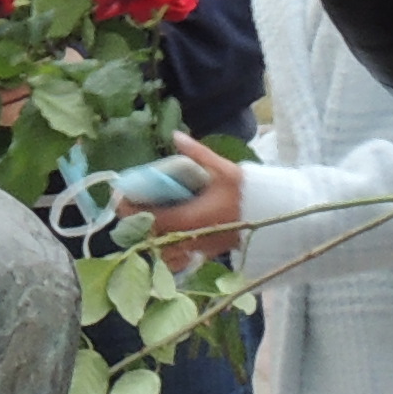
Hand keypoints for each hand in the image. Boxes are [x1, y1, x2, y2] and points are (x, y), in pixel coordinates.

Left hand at [122, 137, 240, 264]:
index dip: (130, 210)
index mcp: (188, 218)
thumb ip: (196, 153)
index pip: (149, 218)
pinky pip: (177, 258)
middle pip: (150, 236)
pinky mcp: (205, 253)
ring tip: (141, 219)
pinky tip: (162, 237)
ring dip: (148, 236)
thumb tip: (176, 135)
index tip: (120, 197)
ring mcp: (196, 248)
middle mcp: (189, 237)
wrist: (272, 215)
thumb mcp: (221, 169)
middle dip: (135, 223)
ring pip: (162, 250)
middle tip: (127, 206)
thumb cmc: (247, 192)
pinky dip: (165, 250)